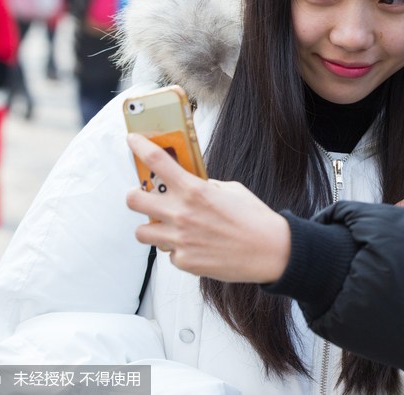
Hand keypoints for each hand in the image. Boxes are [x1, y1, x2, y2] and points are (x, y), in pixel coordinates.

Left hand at [125, 134, 290, 282]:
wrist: (269, 251)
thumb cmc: (253, 219)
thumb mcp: (230, 189)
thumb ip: (204, 186)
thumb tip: (188, 185)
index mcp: (195, 190)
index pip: (157, 161)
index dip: (140, 147)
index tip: (133, 141)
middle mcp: (182, 214)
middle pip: (134, 200)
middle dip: (134, 195)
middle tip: (141, 195)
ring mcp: (180, 240)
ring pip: (142, 232)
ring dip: (151, 227)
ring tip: (166, 226)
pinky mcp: (184, 261)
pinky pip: (168, 252)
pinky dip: (177, 248)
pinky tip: (193, 245)